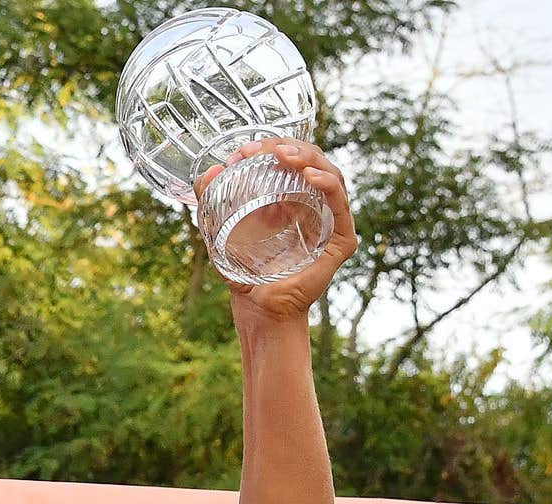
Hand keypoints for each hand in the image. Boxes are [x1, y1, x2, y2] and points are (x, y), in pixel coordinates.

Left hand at [194, 140, 357, 325]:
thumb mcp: (220, 230)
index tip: (243, 151)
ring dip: (309, 159)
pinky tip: (310, 176)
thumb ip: (211, 200)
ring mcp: (331, 220)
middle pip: (312, 162)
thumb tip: (210, 170)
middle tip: (260, 149)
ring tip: (284, 155)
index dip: (270, 148)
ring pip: (330, 176)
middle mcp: (315, 205)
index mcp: (291, 199)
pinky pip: (341, 205)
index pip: (291, 160)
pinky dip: (328, 185)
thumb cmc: (244, 272)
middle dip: (288, 148)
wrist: (257, 308)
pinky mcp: (341, 240)